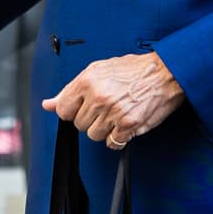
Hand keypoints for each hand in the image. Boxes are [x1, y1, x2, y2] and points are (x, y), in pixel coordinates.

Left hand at [42, 53, 185, 149]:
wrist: (165, 72)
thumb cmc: (133, 70)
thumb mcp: (97, 71)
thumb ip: (70, 89)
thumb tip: (48, 104)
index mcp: (87, 81)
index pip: (63, 110)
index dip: (73, 110)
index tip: (83, 107)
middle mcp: (98, 97)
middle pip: (79, 124)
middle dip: (90, 118)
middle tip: (106, 107)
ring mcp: (113, 112)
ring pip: (94, 135)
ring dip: (104, 129)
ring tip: (116, 114)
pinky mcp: (128, 125)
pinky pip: (112, 143)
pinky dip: (118, 138)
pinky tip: (123, 125)